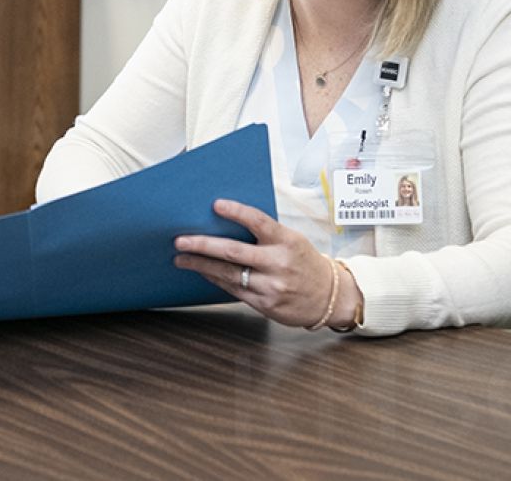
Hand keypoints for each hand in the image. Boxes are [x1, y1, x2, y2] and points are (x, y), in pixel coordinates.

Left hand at [172, 198, 361, 328]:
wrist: (330, 296)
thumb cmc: (305, 262)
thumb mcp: (293, 240)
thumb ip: (266, 234)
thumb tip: (226, 222)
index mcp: (287, 241)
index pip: (259, 222)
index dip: (237, 212)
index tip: (215, 204)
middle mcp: (279, 263)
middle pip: (234, 252)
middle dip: (202, 245)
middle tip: (180, 240)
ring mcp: (272, 286)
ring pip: (229, 274)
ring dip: (201, 265)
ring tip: (182, 258)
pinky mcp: (265, 304)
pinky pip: (234, 290)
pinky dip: (215, 279)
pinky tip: (202, 272)